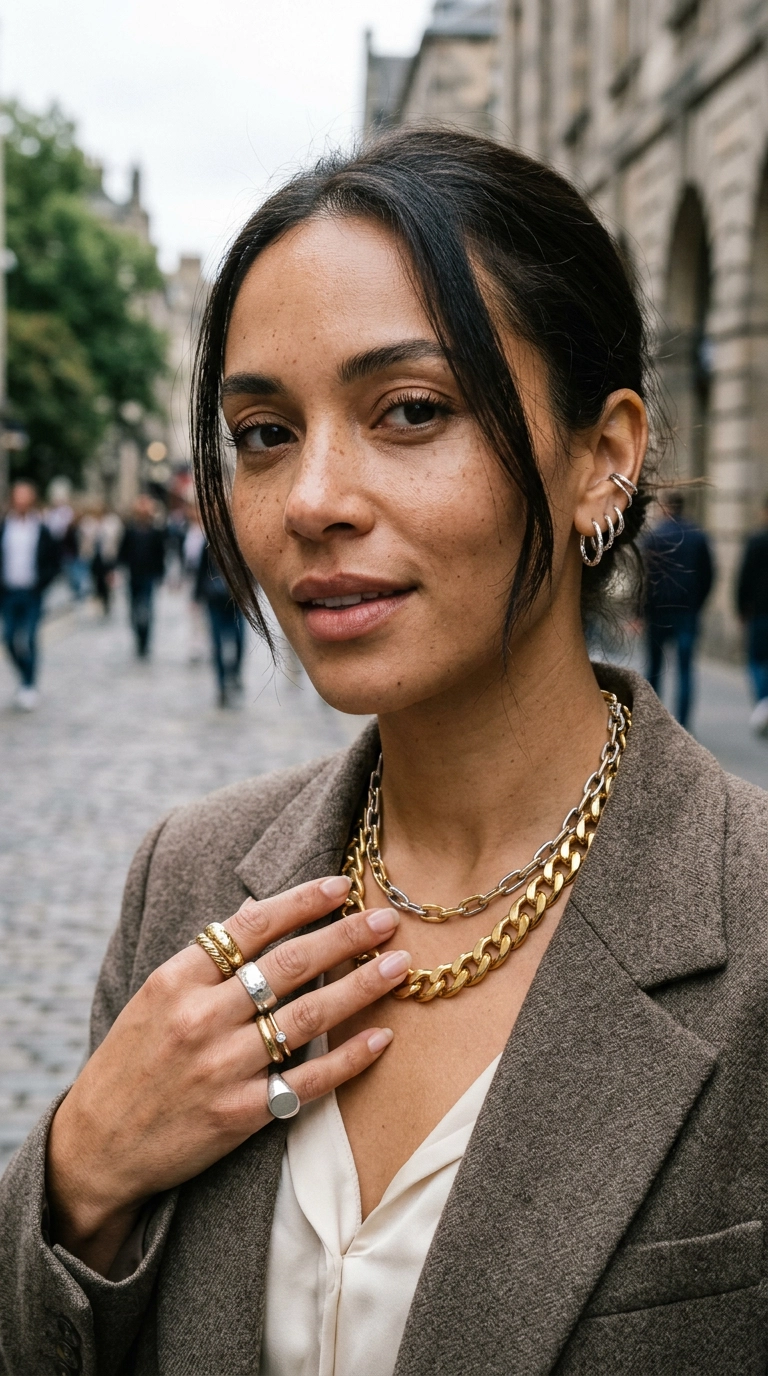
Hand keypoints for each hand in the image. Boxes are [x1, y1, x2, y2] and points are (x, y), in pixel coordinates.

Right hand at [46, 875, 405, 1273]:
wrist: (99, 1146)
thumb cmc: (133, 1060)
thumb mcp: (156, 996)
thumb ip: (208, 959)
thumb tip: (264, 908)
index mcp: (176, 980)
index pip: (250, 926)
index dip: (302, 901)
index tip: (343, 886)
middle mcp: (201, 1019)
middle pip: (289, 966)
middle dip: (345, 937)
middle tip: (387, 920)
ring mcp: (222, 1067)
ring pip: (307, 1018)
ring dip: (360, 988)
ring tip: (397, 966)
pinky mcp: (240, 1114)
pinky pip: (307, 1081)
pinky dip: (348, 1058)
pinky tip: (381, 1037)